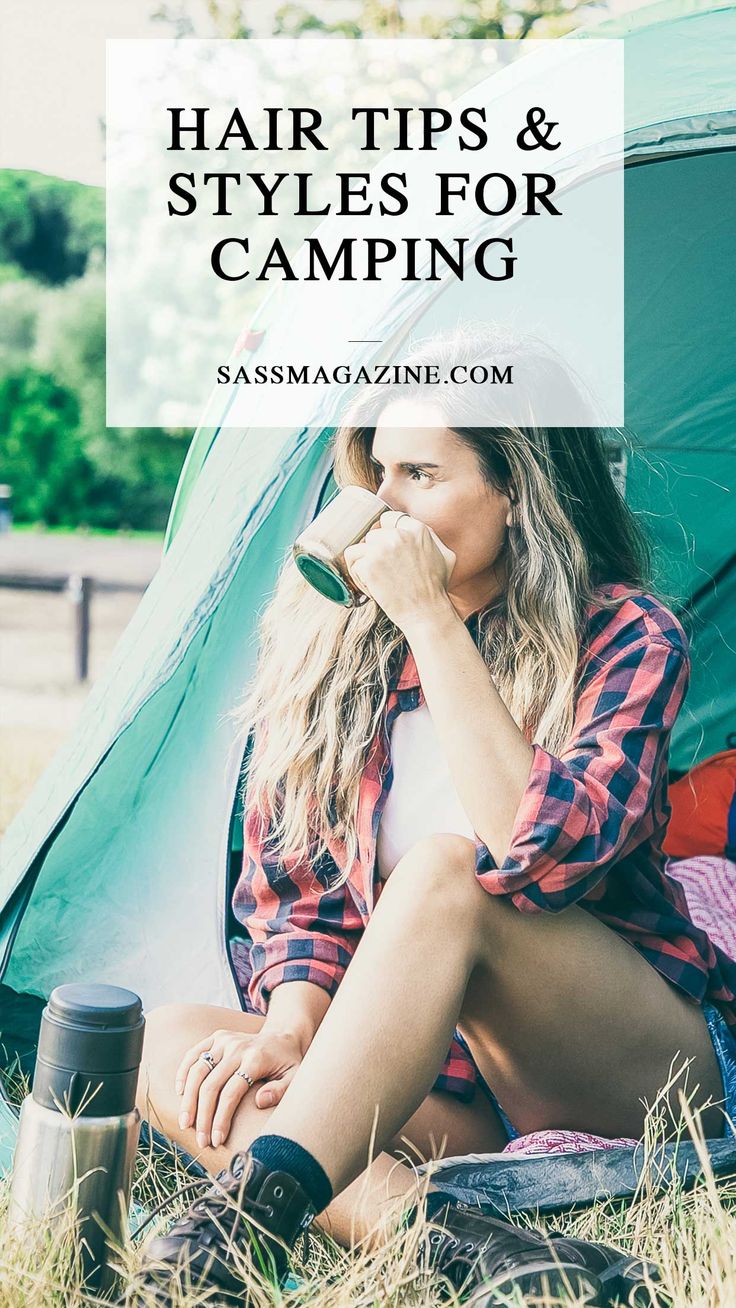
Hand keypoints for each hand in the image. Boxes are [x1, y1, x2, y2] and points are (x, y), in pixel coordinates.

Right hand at [175, 1026, 304, 1149]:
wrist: (283, 1035)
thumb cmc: (288, 1062)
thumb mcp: (295, 1076)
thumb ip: (281, 1090)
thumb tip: (260, 1102)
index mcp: (255, 1058)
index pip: (231, 1093)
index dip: (221, 1119)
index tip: (216, 1140)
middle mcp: (237, 1047)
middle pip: (211, 1085)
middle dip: (203, 1116)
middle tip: (200, 1140)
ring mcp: (224, 1040)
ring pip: (198, 1070)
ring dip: (188, 1099)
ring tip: (185, 1124)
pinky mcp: (216, 1037)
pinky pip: (193, 1053)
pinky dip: (183, 1072)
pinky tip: (180, 1093)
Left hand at [343, 511, 455, 630]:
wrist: (426, 613)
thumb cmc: (436, 588)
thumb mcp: (446, 556)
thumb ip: (431, 537)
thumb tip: (415, 528)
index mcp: (417, 529)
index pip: (388, 519)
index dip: (385, 536)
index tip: (386, 552)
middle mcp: (399, 535)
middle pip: (372, 536)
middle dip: (374, 554)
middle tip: (384, 573)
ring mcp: (381, 549)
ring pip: (358, 549)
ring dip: (363, 565)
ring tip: (375, 582)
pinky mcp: (368, 565)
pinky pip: (353, 565)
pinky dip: (359, 579)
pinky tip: (373, 589)